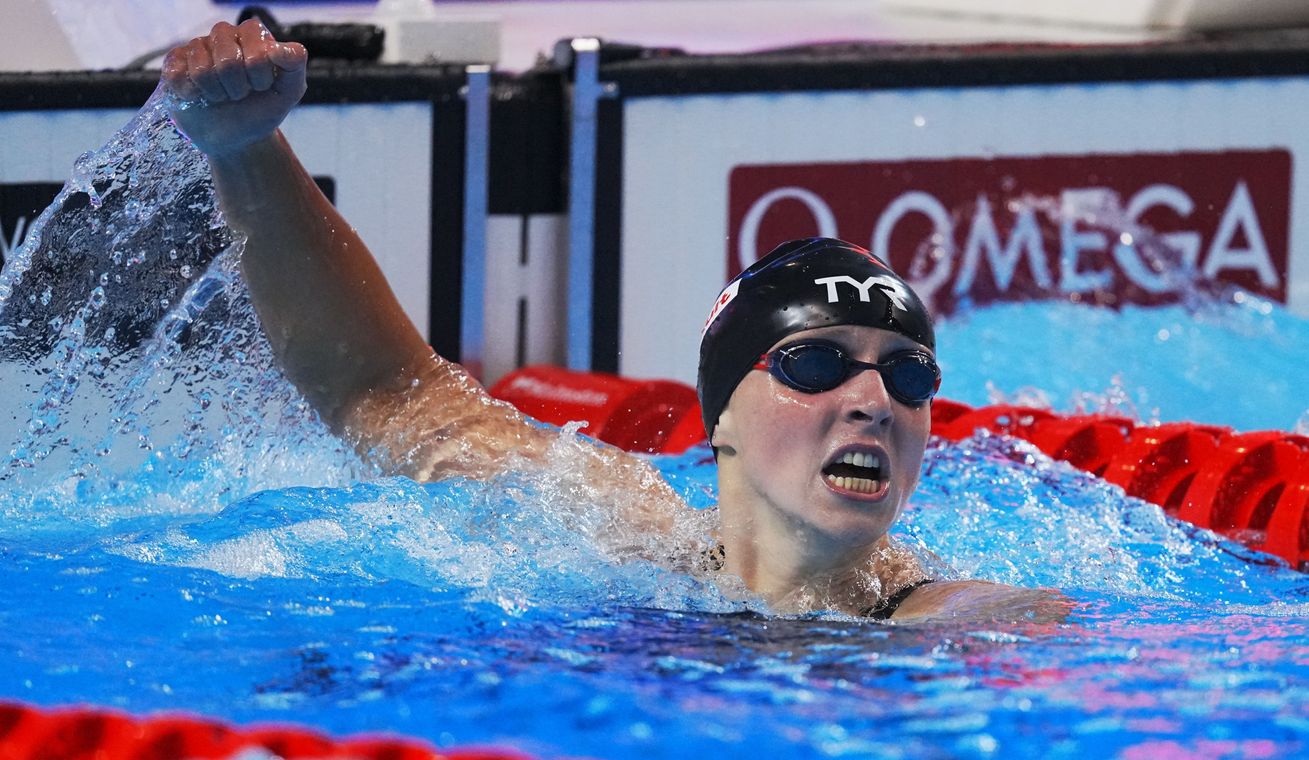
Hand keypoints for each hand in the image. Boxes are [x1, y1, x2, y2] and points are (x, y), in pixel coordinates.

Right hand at [162, 19, 307, 157]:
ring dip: (216, 93)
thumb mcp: (288, 92)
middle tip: (240, 94)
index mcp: (252, 35)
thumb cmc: (262, 110)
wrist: (236, 138)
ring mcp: (197, 47)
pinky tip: (198, 97)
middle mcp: (224, 35)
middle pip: (227, 59)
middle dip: (238, 88)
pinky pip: (176, 75)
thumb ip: (294, 66)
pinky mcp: (174, 63)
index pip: (255, 46)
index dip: (259, 74)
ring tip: (221, 96)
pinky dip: (191, 95)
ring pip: (201, 69)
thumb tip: (283, 50)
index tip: (262, 86)